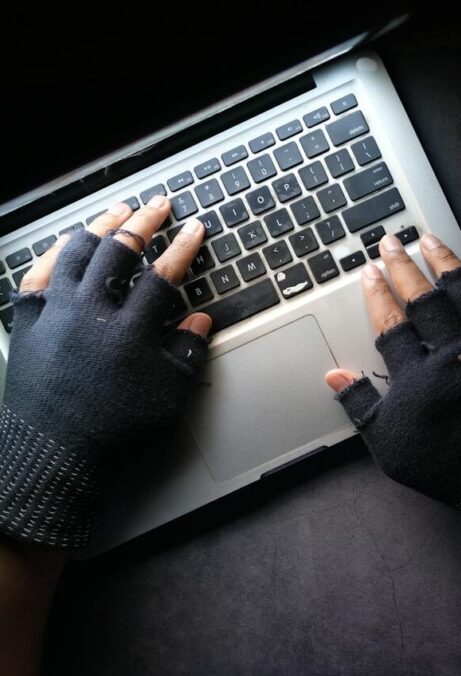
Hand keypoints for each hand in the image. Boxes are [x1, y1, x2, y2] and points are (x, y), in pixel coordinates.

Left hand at [0, 198, 211, 548]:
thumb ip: (186, 353)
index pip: (163, 276)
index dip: (183, 248)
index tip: (195, 229)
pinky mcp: (27, 321)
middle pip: (119, 251)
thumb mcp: (167, 397)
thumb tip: (200, 320)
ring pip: (77, 252)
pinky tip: (66, 242)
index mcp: (129, 330)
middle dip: (144, 223)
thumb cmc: (113, 429)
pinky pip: (38, 273)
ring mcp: (55, 312)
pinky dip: (54, 252)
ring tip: (117, 211)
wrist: (53, 452)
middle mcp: (90, 312)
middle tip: (159, 205)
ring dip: (99, 226)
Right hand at [324, 233, 460, 571]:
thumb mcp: (390, 444)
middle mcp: (452, 352)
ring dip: (443, 261)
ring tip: (428, 238)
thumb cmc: (446, 465)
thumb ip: (361, 405)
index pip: (390, 323)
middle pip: (423, 299)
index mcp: (416, 375)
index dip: (377, 294)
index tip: (369, 272)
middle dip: (402, 267)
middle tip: (390, 243)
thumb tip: (333, 375)